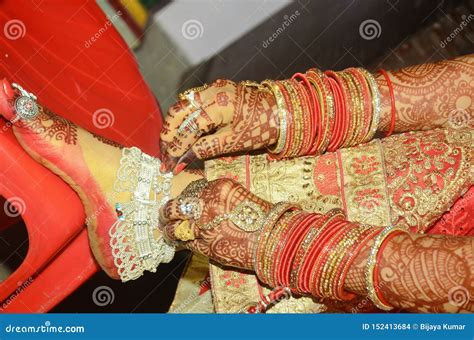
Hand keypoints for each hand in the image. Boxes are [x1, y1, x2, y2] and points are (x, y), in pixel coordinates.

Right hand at [160, 79, 278, 172]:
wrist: (281, 111)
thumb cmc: (261, 127)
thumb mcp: (233, 142)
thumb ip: (206, 148)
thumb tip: (184, 159)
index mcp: (215, 104)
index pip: (187, 129)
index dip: (176, 149)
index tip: (170, 165)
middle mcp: (209, 92)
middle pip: (177, 114)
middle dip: (168, 136)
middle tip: (165, 156)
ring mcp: (211, 89)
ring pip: (182, 107)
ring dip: (174, 127)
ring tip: (170, 147)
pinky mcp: (215, 92)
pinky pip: (193, 105)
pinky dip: (185, 120)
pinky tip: (183, 134)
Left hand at [160, 178, 271, 269]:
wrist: (273, 239)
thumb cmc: (261, 218)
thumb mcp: (239, 197)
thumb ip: (219, 198)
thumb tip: (204, 202)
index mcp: (218, 187)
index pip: (193, 189)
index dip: (186, 197)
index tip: (185, 202)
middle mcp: (207, 204)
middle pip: (177, 205)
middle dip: (168, 211)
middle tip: (164, 214)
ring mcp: (203, 226)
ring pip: (174, 226)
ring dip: (168, 227)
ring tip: (166, 228)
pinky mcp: (204, 245)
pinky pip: (184, 242)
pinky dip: (178, 240)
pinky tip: (176, 240)